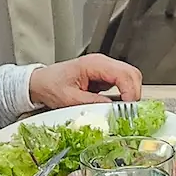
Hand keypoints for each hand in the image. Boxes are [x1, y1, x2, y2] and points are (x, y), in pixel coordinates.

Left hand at [27, 54, 142, 107]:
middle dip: (135, 93)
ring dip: (131, 94)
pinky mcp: (104, 76)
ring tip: (124, 110)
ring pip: (130, 78)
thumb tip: (112, 110)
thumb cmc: (51, 86)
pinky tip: (118, 105)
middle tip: (129, 112)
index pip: (123, 74)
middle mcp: (102, 63)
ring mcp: (104, 69)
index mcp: (94, 64)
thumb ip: (92, 104)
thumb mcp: (69, 99)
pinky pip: (123, 83)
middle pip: (132, 74)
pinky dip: (125, 94)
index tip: (129, 108)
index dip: (131, 92)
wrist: (40, 82)